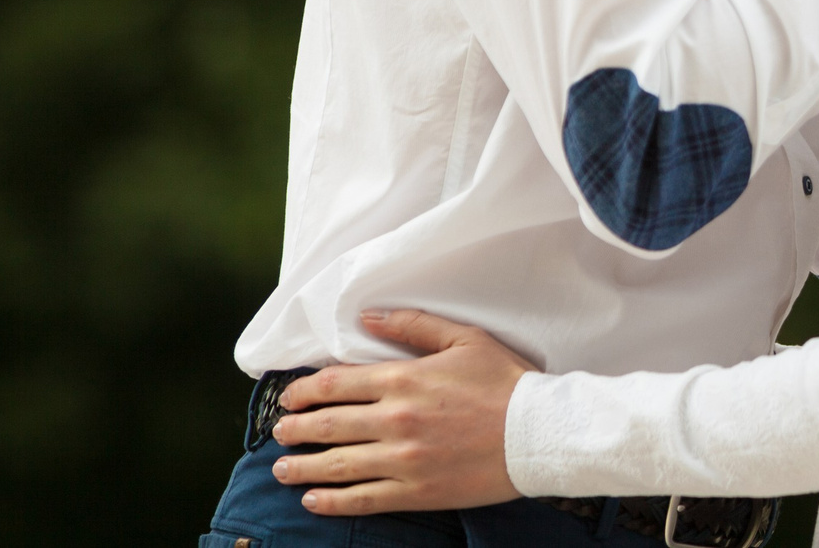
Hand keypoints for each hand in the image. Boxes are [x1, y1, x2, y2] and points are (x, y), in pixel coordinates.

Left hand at [268, 307, 536, 514]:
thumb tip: (368, 316)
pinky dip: (331, 502)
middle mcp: (396, 419)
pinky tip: (313, 501)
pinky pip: (362, 500)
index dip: (304, 391)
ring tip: (282, 470)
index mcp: (405, 379)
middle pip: (327, 425)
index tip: (288, 396)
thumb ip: (413, 326)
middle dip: (294, 429)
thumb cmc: (506, 382)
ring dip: (301, 469)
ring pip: (336, 466)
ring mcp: (403, 460)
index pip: (336, 384)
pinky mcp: (416, 491)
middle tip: (279, 433)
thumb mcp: (465, 339)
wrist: (539, 433)